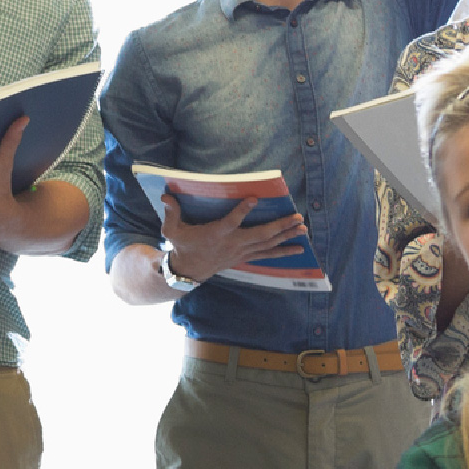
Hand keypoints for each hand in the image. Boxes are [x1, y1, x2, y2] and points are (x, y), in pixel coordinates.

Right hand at [160, 190, 306, 282]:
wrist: (189, 271)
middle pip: (259, 235)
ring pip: (267, 244)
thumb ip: (172, 213)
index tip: (254, 199)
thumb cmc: (182, 246)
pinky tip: (299, 249)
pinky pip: (267, 254)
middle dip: (279, 226)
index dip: (242, 211)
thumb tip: (165, 196)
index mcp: (216, 234)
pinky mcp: (245, 257)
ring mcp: (241, 252)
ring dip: (286, 237)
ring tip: (303, 229)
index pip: (231, 222)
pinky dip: (283, 252)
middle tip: (296, 217)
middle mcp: (232, 243)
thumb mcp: (172, 230)